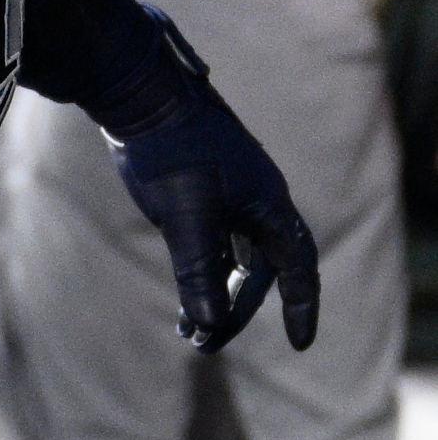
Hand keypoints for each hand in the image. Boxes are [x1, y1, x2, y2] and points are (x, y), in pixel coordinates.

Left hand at [111, 21, 321, 352]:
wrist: (139, 96)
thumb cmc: (170, 152)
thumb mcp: (185, 216)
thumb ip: (198, 270)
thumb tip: (208, 323)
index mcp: (267, 205)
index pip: (297, 267)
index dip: (301, 306)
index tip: (298, 343)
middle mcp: (255, 201)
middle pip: (259, 270)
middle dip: (235, 309)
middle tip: (204, 342)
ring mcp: (227, 195)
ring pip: (232, 258)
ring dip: (214, 294)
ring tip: (189, 330)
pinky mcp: (197, 190)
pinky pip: (211, 241)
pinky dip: (200, 270)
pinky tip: (182, 292)